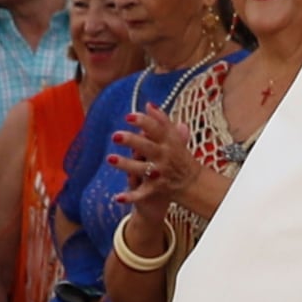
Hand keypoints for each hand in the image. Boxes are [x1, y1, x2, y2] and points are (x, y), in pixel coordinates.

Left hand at [111, 106, 219, 224]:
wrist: (192, 182)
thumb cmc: (178, 155)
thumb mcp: (174, 137)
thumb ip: (162, 121)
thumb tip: (148, 104)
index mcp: (168, 142)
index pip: (156, 129)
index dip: (143, 122)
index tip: (128, 117)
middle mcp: (164, 156)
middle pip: (147, 147)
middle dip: (132, 141)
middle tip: (115, 136)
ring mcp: (159, 173)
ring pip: (141, 169)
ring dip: (126, 164)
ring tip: (109, 158)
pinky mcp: (155, 189)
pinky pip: (142, 194)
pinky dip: (131, 197)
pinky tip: (117, 197)